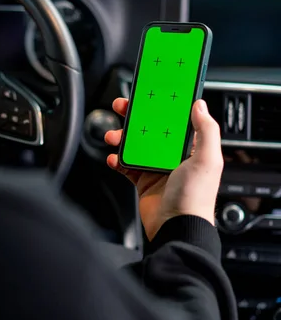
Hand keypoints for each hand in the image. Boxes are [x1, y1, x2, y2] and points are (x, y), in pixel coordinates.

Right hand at [105, 98, 222, 240]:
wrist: (176, 227)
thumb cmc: (195, 197)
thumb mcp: (207, 159)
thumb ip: (206, 130)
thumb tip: (200, 105)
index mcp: (190, 148)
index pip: (174, 119)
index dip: (161, 105)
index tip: (148, 93)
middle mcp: (173, 156)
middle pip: (150, 129)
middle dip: (135, 117)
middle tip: (121, 106)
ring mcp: (157, 169)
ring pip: (135, 145)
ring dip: (121, 137)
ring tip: (112, 136)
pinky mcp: (143, 182)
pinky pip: (126, 166)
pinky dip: (117, 160)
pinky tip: (112, 158)